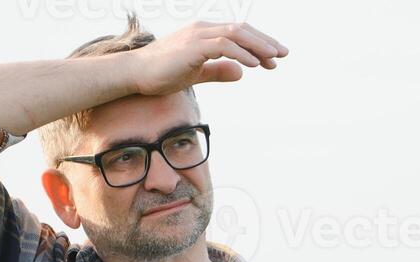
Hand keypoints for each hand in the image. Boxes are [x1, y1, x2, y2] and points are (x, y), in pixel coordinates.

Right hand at [130, 21, 288, 95]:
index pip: (238, 33)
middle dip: (265, 42)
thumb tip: (241, 73)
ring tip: (273, 59)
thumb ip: (218, 71)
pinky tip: (254, 65)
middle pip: (242, 29)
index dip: (259, 43)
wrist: (135, 74)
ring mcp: (198, 36)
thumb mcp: (197, 73)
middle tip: (283, 55)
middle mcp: (203, 29)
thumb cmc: (162, 74)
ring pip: (236, 34)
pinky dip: (241, 54)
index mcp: (204, 33)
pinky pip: (223, 46)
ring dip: (257, 46)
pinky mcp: (193, 47)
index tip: (275, 57)